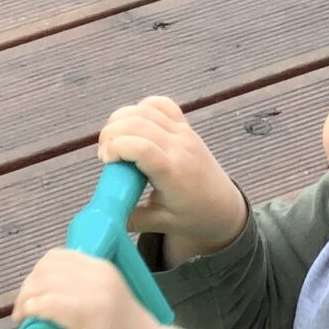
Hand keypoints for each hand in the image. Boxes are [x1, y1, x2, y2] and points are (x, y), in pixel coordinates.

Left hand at [13, 248, 178, 328]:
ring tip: (24, 318)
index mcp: (103, 268)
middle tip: (24, 310)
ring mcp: (94, 297)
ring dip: (25, 300)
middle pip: (45, 270)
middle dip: (26, 288)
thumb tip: (50, 288)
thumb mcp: (106, 297)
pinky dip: (34, 308)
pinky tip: (30, 316)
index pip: (57, 257)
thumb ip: (86, 288)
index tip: (32, 294)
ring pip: (43, 285)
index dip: (36, 273)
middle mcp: (99, 276)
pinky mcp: (87, 319)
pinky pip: (50, 304)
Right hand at [98, 96, 247, 264]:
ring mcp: (183, 133)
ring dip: (120, 119)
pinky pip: (161, 104)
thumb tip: (104, 214)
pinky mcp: (184, 126)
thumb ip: (132, 219)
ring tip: (112, 140)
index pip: (142, 147)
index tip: (106, 160)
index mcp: (174, 173)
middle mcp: (179, 147)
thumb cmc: (194, 215)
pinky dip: (141, 107)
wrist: (224, 205)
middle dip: (111, 134)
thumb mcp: (162, 224)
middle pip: (137, 123)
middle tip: (105, 154)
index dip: (116, 147)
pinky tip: (132, 124)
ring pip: (145, 109)